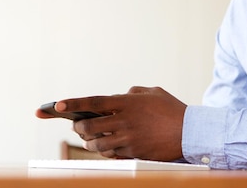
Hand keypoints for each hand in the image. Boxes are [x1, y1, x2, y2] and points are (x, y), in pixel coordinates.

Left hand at [55, 86, 186, 160]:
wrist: (190, 132)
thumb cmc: (172, 110)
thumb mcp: (152, 92)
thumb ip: (132, 92)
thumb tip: (120, 96)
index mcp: (126, 102)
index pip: (92, 102)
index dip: (72, 103)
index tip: (57, 105)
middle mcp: (124, 121)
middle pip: (89, 126)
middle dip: (78, 127)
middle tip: (76, 126)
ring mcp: (128, 138)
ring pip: (97, 143)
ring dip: (88, 142)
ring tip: (87, 139)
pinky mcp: (133, 152)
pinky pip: (111, 154)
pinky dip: (104, 150)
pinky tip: (105, 147)